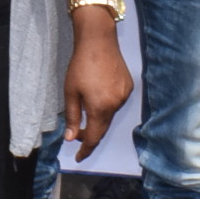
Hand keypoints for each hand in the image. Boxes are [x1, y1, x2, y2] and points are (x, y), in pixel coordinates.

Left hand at [61, 22, 132, 160]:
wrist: (99, 41)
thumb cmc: (81, 65)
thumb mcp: (70, 92)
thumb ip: (72, 117)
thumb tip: (71, 138)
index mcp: (100, 108)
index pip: (93, 137)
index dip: (85, 149)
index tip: (79, 157)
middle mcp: (116, 105)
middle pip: (102, 128)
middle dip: (90, 135)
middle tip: (76, 135)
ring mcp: (124, 96)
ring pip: (109, 115)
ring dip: (98, 118)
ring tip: (85, 109)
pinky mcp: (129, 87)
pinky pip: (116, 103)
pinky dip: (106, 106)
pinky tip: (98, 96)